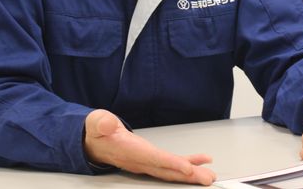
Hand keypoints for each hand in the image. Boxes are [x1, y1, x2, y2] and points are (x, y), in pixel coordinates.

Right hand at [84, 109, 215, 184]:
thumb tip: (107, 123)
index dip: (170, 164)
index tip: (187, 169)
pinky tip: (201, 162)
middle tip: (207, 179)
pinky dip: (188, 163)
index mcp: (129, 152)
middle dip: (188, 176)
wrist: (93, 144)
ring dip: (191, 175)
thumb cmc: (98, 133)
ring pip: (171, 171)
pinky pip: (172, 164)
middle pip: (167, 171)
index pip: (152, 159)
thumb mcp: (96, 123)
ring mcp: (147, 163)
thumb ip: (101, 123)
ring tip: (208, 176)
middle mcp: (140, 162)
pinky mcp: (152, 160)